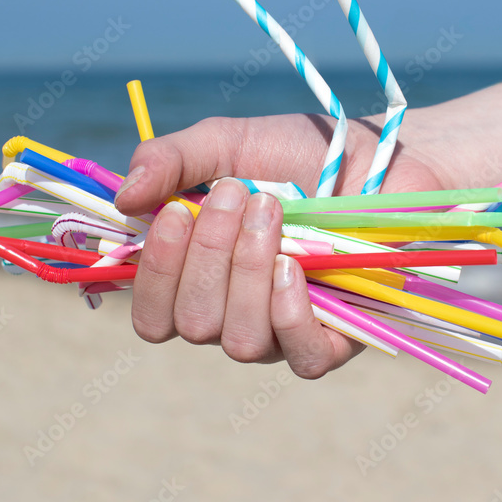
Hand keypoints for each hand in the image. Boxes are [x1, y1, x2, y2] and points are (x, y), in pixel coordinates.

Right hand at [114, 113, 447, 378]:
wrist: (379, 156)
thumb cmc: (298, 154)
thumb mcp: (227, 144)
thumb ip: (170, 161)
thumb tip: (123, 198)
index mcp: (199, 280)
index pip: (152, 316)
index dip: (155, 275)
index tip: (175, 212)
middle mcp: (234, 314)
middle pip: (193, 324)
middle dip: (208, 255)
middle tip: (238, 195)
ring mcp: (283, 332)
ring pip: (240, 341)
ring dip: (247, 272)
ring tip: (273, 213)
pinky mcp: (336, 339)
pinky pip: (300, 358)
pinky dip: (289, 313)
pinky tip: (295, 266)